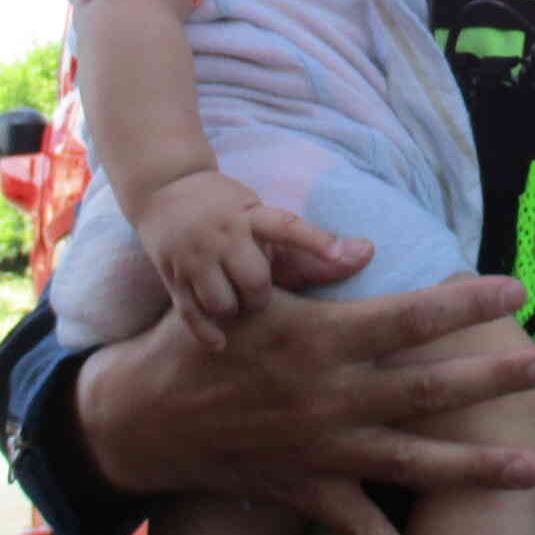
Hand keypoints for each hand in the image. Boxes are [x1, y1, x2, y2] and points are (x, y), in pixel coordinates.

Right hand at [76, 274, 534, 534]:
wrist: (141, 419)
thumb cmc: (199, 340)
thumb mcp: (249, 294)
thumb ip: (308, 268)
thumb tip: (366, 246)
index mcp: (320, 340)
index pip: (407, 318)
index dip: (463, 306)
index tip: (515, 291)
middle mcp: (330, 398)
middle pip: (427, 389)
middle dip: (494, 379)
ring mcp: (322, 451)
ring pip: (411, 461)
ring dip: (473, 469)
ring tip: (531, 470)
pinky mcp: (307, 492)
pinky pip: (359, 529)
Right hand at [133, 170, 344, 347]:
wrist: (165, 190)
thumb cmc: (233, 211)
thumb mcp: (268, 218)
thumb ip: (314, 245)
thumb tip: (369, 252)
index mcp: (252, 215)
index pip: (289, 227)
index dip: (317, 242)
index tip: (344, 255)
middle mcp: (223, 234)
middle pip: (255, 280)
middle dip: (262, 296)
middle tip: (260, 294)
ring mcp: (195, 257)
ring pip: (223, 303)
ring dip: (236, 312)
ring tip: (238, 305)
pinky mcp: (173, 278)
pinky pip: (192, 316)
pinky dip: (209, 333)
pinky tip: (221, 343)